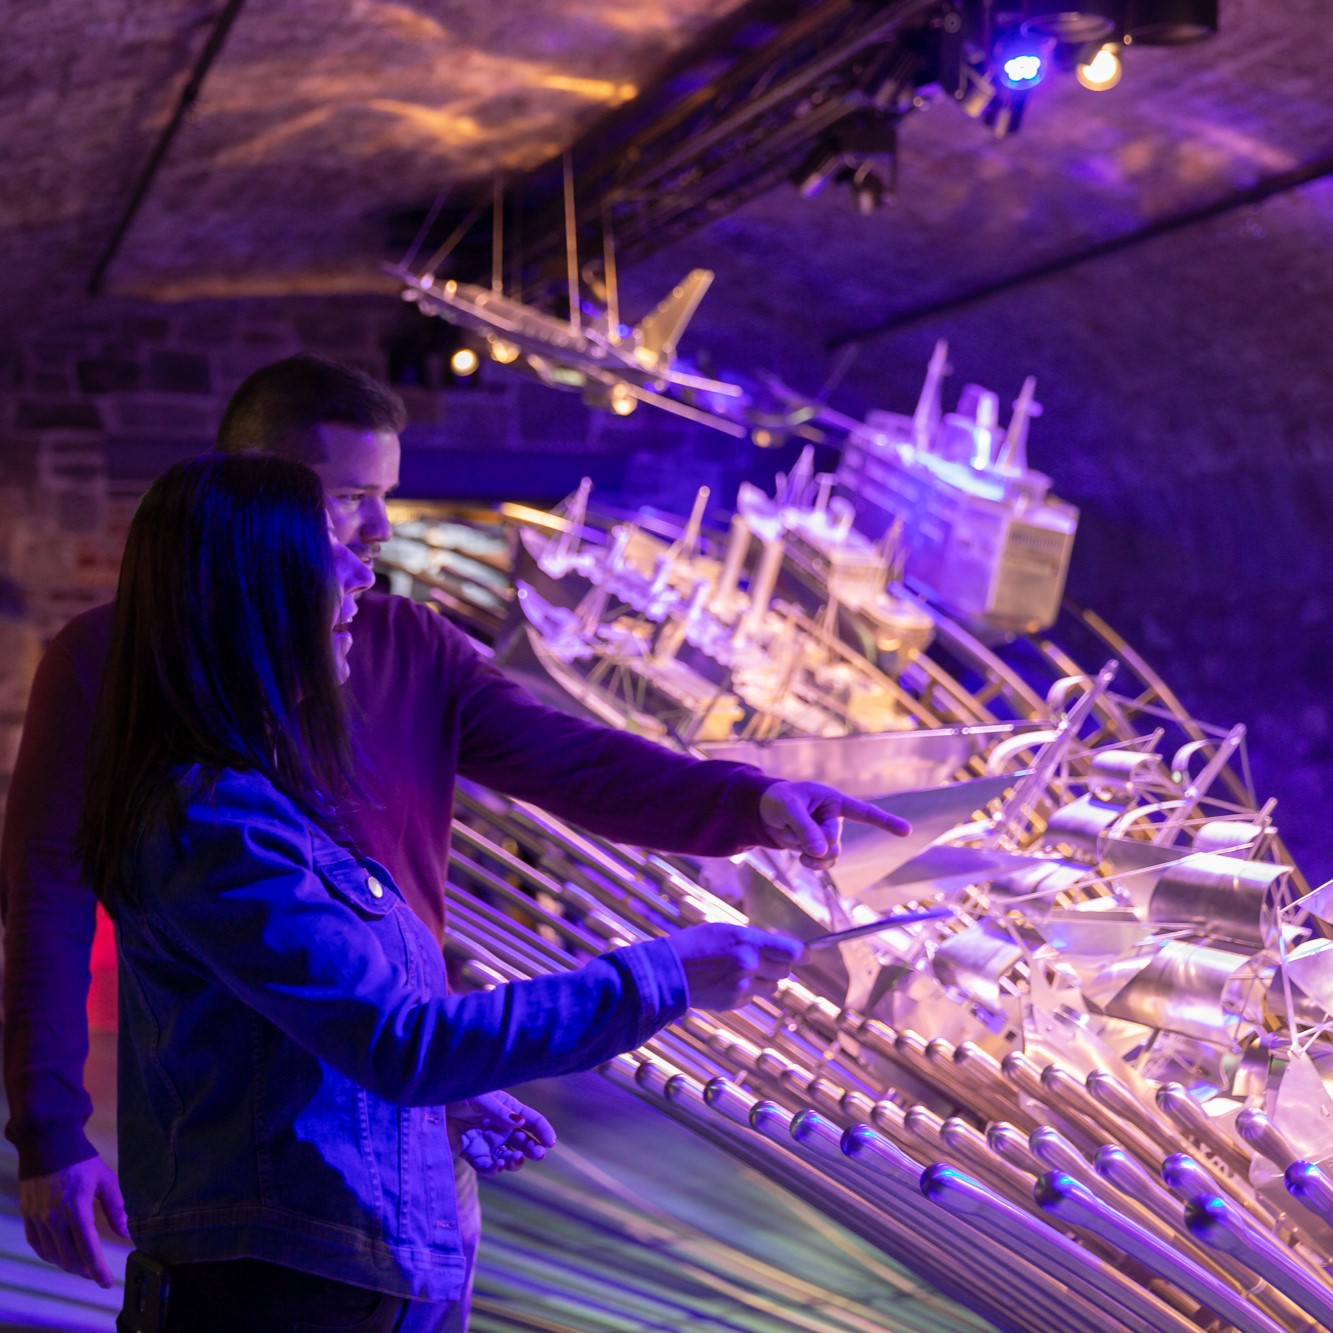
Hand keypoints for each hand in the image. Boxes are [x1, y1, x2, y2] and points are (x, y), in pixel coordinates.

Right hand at [20, 1155, 129, 1287]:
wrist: (48, 1143)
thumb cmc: (81, 1160)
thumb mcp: (105, 1179)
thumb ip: (116, 1208)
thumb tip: (127, 1232)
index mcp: (76, 1209)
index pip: (88, 1249)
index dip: (98, 1269)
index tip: (106, 1281)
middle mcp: (54, 1218)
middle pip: (69, 1257)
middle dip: (84, 1270)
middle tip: (96, 1274)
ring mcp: (38, 1218)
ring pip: (52, 1255)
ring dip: (67, 1265)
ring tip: (82, 1266)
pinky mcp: (28, 1215)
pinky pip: (38, 1244)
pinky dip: (50, 1255)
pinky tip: (60, 1255)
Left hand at [447, 1090, 555, 1176]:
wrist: (433, 1104)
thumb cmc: (461, 1093)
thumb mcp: (482, 1098)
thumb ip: (500, 1112)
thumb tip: (520, 1122)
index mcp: (509, 1110)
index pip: (532, 1121)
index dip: (543, 1131)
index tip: (550, 1142)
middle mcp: (501, 1127)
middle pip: (523, 1142)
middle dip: (532, 1149)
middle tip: (538, 1155)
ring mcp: (488, 1141)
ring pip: (507, 1157)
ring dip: (514, 1161)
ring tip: (514, 1161)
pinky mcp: (472, 1153)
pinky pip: (485, 1165)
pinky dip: (492, 1169)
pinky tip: (496, 1167)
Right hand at [668, 923, 802, 1008]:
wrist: (668, 971)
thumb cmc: (695, 944)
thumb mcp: (726, 931)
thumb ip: (754, 940)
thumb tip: (778, 948)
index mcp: (747, 941)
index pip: (792, 951)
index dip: (802, 954)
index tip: (805, 954)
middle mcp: (749, 965)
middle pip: (784, 971)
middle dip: (779, 966)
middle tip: (763, 961)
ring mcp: (742, 987)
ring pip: (772, 987)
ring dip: (764, 981)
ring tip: (742, 972)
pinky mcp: (734, 1003)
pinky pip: (753, 999)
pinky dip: (747, 993)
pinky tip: (727, 983)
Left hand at [759, 780, 910, 869]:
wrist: (765, 812)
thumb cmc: (779, 800)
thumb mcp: (788, 807)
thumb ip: (805, 828)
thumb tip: (822, 852)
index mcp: (834, 800)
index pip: (864, 812)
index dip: (885, 821)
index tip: (907, 831)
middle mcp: (835, 819)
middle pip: (834, 841)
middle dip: (811, 840)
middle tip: (791, 827)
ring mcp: (829, 835)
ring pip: (828, 856)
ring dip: (807, 851)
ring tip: (789, 834)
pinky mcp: (820, 849)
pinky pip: (821, 863)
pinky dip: (808, 861)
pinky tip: (799, 856)